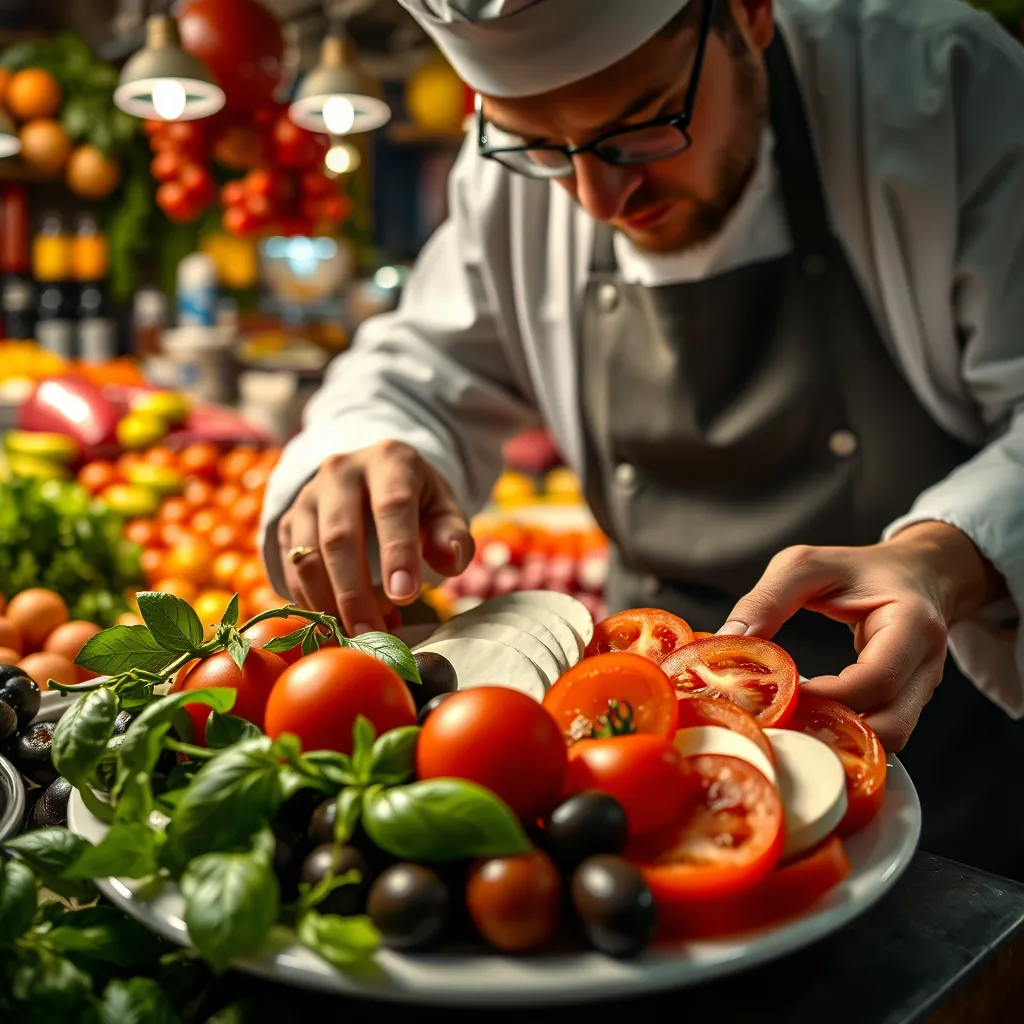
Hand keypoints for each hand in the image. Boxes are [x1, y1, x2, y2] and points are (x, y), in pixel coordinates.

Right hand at [278, 440, 473, 634]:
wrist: (374, 481)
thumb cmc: (417, 502)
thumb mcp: (445, 510)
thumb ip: (454, 536)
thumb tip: (449, 560)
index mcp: (389, 461)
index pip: (392, 506)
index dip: (398, 553)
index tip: (406, 597)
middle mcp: (341, 471)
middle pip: (340, 537)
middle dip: (356, 593)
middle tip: (374, 634)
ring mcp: (308, 496)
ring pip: (307, 556)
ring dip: (329, 604)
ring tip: (357, 634)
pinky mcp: (288, 522)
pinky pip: (290, 570)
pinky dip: (311, 603)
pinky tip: (336, 624)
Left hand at [717, 522, 1003, 750]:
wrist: (918, 573)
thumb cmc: (860, 567)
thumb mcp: (808, 565)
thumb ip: (768, 599)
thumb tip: (729, 639)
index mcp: (913, 625)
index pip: (876, 679)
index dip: (827, 696)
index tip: (781, 693)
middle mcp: (926, 665)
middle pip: (891, 726)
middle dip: (834, 732)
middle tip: (782, 719)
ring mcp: (922, 689)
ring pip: (888, 738)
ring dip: (839, 739)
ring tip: (790, 722)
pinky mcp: (908, 702)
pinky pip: (880, 730)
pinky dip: (845, 733)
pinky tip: (808, 719)